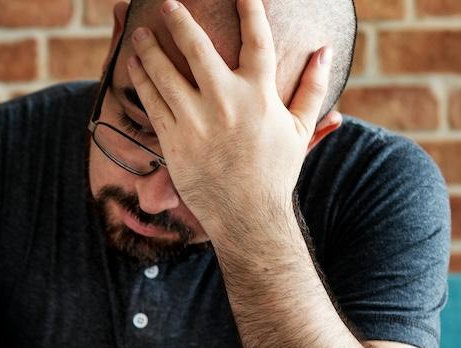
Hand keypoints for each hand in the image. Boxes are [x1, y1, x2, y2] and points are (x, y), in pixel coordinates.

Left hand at [126, 0, 332, 234]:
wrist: (245, 214)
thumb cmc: (274, 171)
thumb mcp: (300, 127)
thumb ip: (312, 87)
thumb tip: (324, 50)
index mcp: (259, 94)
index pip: (256, 39)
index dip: (250, 9)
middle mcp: (225, 102)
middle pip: (198, 49)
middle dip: (181, 22)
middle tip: (169, 3)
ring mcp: (196, 121)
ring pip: (166, 75)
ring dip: (151, 50)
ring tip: (140, 32)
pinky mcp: (174, 141)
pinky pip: (153, 103)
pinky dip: (143, 81)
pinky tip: (135, 66)